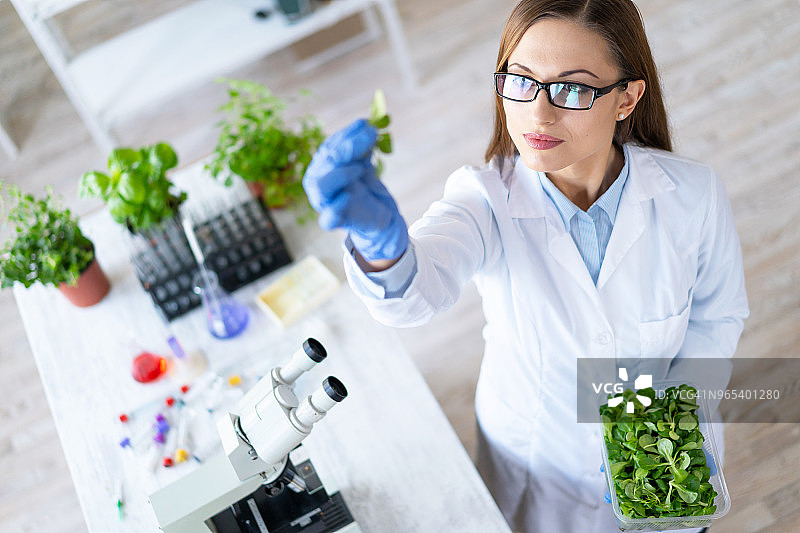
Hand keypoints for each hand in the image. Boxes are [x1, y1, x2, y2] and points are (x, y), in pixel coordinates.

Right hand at [303, 119, 407, 261]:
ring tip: (362, 167)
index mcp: (321, 166)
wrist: (379, 212)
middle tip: (371, 136)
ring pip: (322, 186)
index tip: (367, 125)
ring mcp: (323, 203)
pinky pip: (328, 218)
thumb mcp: (366, 161)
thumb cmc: (367, 185)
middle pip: (326, 162)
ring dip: (342, 172)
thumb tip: (366, 124)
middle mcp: (317, 183)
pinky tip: (349, 195)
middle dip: (349, 147)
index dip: (347, 135)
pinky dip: (336, 206)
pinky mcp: (335, 220)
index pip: (329, 147)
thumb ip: (362, 146)